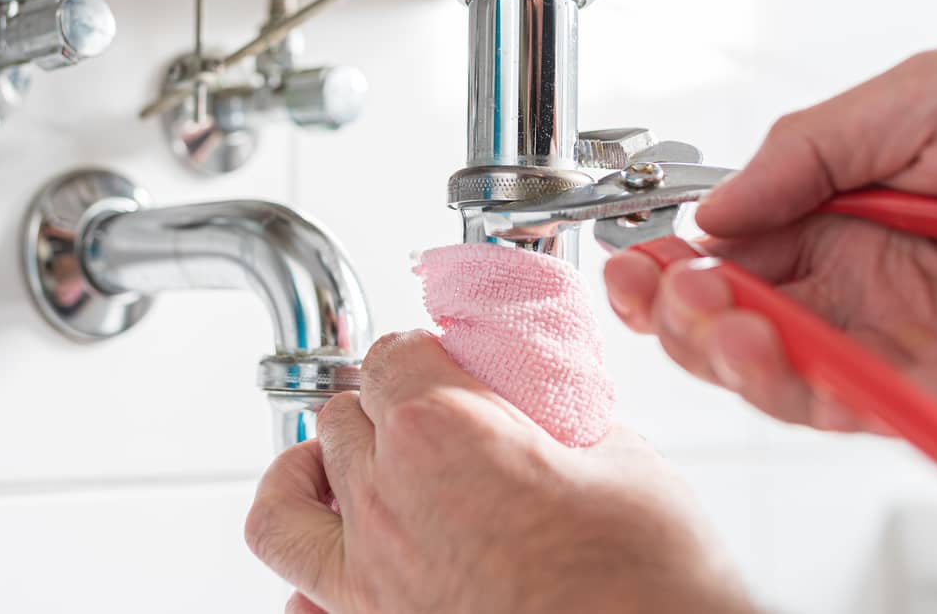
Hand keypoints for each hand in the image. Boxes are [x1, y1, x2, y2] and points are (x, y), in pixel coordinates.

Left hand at [245, 331, 752, 613]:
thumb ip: (560, 413)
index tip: (446, 363)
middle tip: (430, 415)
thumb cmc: (644, 577)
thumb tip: (543, 397)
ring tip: (348, 467)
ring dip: (320, 467)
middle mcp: (388, 497)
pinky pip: (296, 585)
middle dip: (383, 404)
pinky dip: (302, 560)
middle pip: (344, 414)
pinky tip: (339, 548)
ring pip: (292, 492)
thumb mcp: (621, 457)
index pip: (393, 354)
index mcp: (442, 429)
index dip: (421, 352)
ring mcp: (370, 572)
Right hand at [603, 35, 936, 431]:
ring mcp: (918, 338)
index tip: (633, 268)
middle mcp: (868, 281)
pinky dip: (841, 405)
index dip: (670, 272)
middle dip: (690, 323)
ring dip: (746, 366)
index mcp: (840, 210)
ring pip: (803, 384)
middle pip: (749, 329)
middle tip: (672, 300)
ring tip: (726, 329)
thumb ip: (803, 152)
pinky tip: (803, 372)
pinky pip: (898, 413)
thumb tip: (710, 214)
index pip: (732, 258)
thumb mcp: (918, 96)